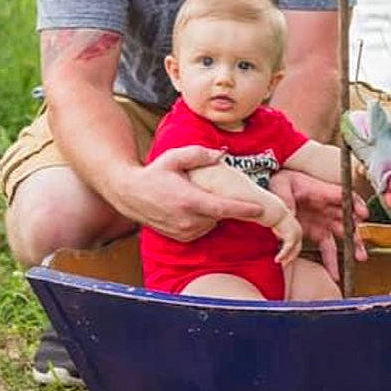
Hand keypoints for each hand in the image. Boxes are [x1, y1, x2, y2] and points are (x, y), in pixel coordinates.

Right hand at [124, 146, 266, 241]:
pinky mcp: (181, 237)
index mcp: (189, 200)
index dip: (244, 209)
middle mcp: (187, 219)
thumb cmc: (154, 173)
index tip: (260, 209)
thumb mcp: (174, 157)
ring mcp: (183, 231)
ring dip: (212, 213)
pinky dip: (203, 220)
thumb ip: (199, 154)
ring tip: (199, 197)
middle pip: (220, 216)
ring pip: (212, 223)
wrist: (130, 194)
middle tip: (217, 191)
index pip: (223, 208)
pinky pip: (202, 229)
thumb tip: (221, 153)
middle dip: (224, 205)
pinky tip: (192, 207)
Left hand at [269, 167, 367, 284]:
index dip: (356, 204)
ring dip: (352, 246)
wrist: (274, 191)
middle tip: (361, 241)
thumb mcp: (281, 186)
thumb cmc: (282, 183)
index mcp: (322, 192)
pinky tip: (335, 274)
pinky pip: (328, 249)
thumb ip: (287, 201)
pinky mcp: (317, 233)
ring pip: (343, 235)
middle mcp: (328, 207)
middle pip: (348, 218)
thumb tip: (290, 215)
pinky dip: (332, 262)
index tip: (363, 214)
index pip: (345, 196)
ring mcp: (324, 221)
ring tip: (359, 258)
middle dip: (356, 230)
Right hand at [271, 205, 302, 268]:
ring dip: (287, 258)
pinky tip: (276, 260)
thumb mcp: (277, 227)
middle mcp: (299, 232)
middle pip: (297, 249)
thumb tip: (276, 240)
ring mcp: (296, 233)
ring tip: (280, 264)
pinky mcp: (291, 235)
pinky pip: (287, 248)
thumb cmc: (272, 216)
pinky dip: (282, 255)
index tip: (283, 261)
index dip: (290, 254)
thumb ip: (279, 234)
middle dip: (290, 258)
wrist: (272, 208)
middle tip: (283, 266)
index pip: (296, 245)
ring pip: (293, 251)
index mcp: (297, 230)